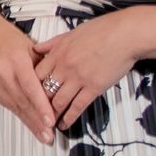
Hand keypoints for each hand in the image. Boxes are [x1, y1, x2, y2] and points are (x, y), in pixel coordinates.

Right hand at [0, 10, 54, 144]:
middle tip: (48, 135)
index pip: (30, 88)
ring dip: (28, 122)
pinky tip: (27, 121)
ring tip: (41, 133)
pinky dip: (18, 113)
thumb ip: (43, 67)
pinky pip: (5, 103)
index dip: (41, 106)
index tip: (50, 120)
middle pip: (22, 101)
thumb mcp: (29, 46)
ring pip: (13, 106)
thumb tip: (59, 85)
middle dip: (37, 121)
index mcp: (15, 59)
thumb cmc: (6, 38)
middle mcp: (1, 71)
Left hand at [33, 13, 136, 131]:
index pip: (36, 74)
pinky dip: (69, 118)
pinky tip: (64, 124)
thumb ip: (52, 44)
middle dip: (38, 104)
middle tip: (35, 113)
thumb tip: (37, 48)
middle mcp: (64, 67)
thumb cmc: (102, 30)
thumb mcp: (71, 33)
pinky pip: (77, 106)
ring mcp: (78, 79)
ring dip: (51, 114)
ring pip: (58, 101)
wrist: (126, 35)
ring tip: (47, 123)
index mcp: (57, 53)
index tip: (29, 95)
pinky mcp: (94, 88)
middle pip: (44, 90)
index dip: (30, 86)